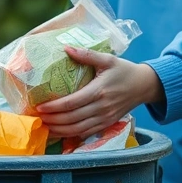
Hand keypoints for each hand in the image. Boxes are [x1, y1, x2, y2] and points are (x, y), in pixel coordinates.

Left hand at [35, 47, 164, 137]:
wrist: (144, 86)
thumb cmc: (124, 70)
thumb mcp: (107, 59)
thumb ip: (86, 54)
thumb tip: (66, 48)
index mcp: (99, 91)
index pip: (71, 103)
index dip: (54, 107)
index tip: (40, 107)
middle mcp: (101, 107)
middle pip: (72, 119)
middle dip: (52, 120)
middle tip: (37, 117)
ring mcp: (104, 118)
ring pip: (77, 129)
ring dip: (59, 130)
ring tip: (44, 126)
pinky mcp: (106, 124)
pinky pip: (85, 133)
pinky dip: (70, 135)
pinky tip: (59, 132)